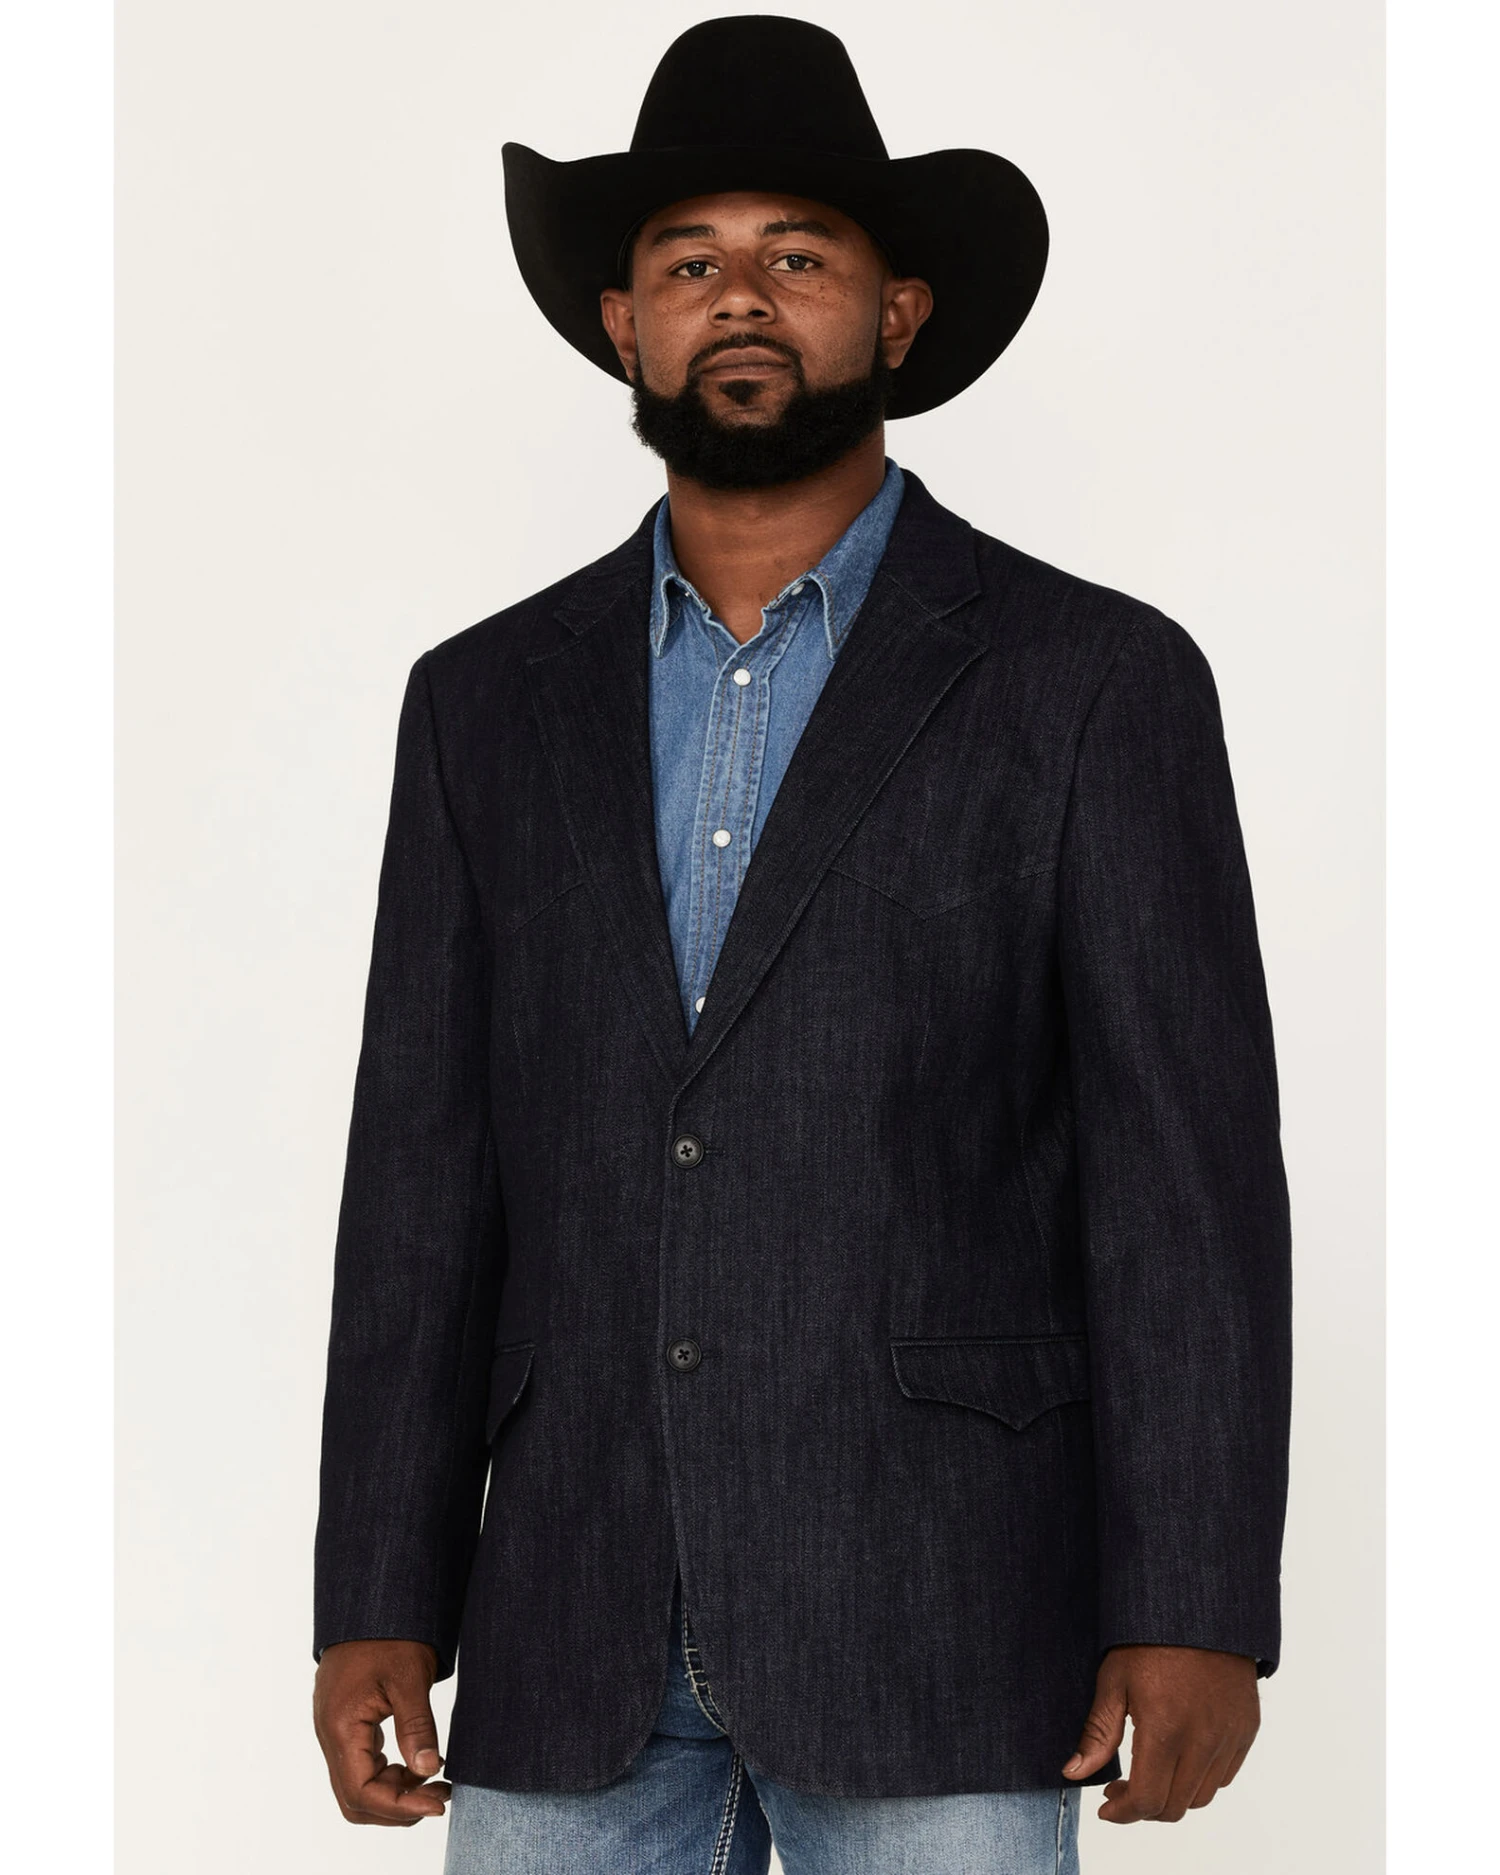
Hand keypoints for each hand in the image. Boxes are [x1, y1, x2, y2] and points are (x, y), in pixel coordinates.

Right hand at [313, 1638, 451, 1825]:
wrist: (373, 1598)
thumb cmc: (390, 1632)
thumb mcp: (410, 1676)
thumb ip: (416, 1726)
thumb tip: (429, 1769)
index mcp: (341, 1726)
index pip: (362, 1792)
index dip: (400, 1807)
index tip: (437, 1804)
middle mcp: (330, 1734)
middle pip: (355, 1798)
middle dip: (397, 1807)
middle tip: (439, 1796)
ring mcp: (335, 1729)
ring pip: (357, 1784)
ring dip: (394, 1792)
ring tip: (434, 1780)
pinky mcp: (345, 1721)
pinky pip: (361, 1763)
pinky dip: (389, 1773)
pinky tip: (418, 1761)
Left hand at [1062, 1644, 1258, 1822]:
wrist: (1200, 1607)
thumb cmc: (1148, 1638)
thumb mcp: (1114, 1680)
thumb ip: (1098, 1733)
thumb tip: (1074, 1773)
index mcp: (1165, 1730)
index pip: (1147, 1801)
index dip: (1123, 1812)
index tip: (1106, 1806)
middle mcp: (1202, 1741)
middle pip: (1174, 1807)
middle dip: (1144, 1807)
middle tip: (1123, 1788)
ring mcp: (1229, 1737)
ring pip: (1202, 1796)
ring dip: (1174, 1795)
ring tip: (1151, 1771)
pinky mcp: (1247, 1729)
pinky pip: (1225, 1775)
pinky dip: (1201, 1778)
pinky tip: (1181, 1756)